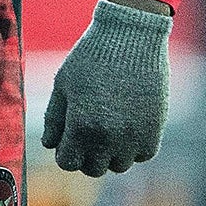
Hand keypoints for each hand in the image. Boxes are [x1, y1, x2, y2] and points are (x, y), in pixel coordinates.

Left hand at [42, 0, 172, 176]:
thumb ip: (54, 118)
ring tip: (109, 125)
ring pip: (119, 165)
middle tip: (88, 131)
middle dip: (86, 154)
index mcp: (81, 126)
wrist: (132, 36)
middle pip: (93, 169)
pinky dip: (134, 145)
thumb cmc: (92, 56)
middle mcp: (108, 138)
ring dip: (111, 152)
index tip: (68, 137)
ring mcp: (133, 136)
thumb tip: (51, 144)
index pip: (67, 162)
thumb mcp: (63, 83)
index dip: (65, 151)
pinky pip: (142, 154)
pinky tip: (128, 123)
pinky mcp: (155, 130)